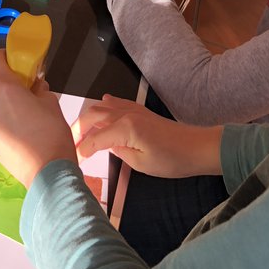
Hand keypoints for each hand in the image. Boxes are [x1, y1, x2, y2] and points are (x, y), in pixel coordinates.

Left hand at [0, 49, 77, 186]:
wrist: (47, 172)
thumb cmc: (52, 134)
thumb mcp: (51, 103)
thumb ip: (39, 89)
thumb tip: (35, 88)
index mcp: (4, 88)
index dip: (5, 56)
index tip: (18, 62)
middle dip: (8, 82)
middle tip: (28, 90)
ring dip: (5, 103)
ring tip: (26, 115)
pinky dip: (3, 121)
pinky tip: (22, 132)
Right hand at [74, 95, 222, 177]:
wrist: (196, 147)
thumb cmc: (173, 159)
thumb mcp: (141, 164)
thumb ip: (119, 153)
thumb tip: (107, 146)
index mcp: (125, 128)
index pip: (94, 137)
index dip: (82, 149)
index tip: (76, 159)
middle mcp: (126, 114)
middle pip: (92, 115)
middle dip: (78, 129)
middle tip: (72, 144)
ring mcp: (133, 110)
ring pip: (102, 107)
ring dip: (88, 118)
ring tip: (81, 133)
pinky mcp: (140, 111)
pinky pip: (116, 103)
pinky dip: (104, 107)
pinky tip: (101, 109)